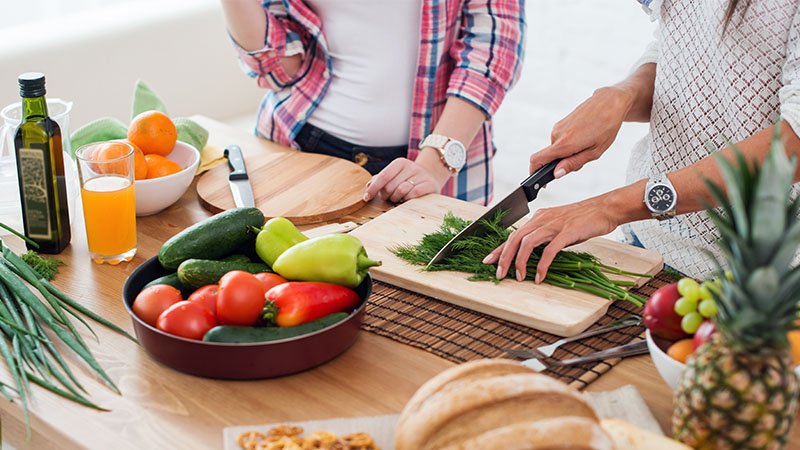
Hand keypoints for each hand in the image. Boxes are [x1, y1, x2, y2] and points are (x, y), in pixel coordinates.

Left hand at [363, 158, 442, 202]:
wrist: (431, 178)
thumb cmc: (407, 180)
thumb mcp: (394, 176)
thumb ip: (380, 180)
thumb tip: (368, 186)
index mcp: (400, 163)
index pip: (383, 176)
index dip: (373, 188)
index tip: (366, 198)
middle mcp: (411, 166)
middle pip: (390, 186)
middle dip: (386, 195)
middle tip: (389, 198)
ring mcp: (421, 175)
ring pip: (401, 191)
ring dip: (397, 199)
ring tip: (399, 199)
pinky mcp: (430, 184)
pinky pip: (413, 195)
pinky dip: (408, 199)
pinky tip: (407, 200)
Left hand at [483, 194, 624, 282]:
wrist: (604, 209)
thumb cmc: (583, 219)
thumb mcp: (558, 226)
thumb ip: (545, 237)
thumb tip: (533, 254)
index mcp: (538, 217)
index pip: (513, 234)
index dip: (499, 248)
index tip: (489, 260)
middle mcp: (542, 219)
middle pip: (515, 238)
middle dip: (504, 257)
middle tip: (499, 273)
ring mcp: (553, 225)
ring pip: (527, 243)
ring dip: (520, 261)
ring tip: (518, 277)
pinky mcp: (566, 232)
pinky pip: (549, 250)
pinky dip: (542, 264)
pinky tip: (539, 276)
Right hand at [529, 86, 632, 177]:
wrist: (609, 102)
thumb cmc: (607, 126)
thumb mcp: (594, 151)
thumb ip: (573, 163)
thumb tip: (556, 174)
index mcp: (565, 143)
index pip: (537, 160)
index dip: (535, 173)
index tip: (542, 181)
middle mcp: (557, 134)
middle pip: (550, 157)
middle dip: (562, 163)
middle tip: (583, 157)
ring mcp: (558, 127)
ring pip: (556, 148)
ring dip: (567, 152)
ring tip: (587, 144)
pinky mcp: (561, 123)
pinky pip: (560, 140)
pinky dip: (569, 144)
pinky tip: (584, 137)